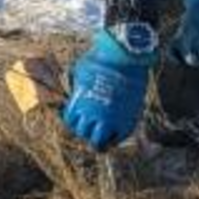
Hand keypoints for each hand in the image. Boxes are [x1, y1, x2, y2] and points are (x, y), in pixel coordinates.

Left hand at [62, 29, 152, 151]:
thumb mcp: (80, 72)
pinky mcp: (128, 119)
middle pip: (83, 133)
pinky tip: (115, 135)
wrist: (125, 57)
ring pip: (99, 142)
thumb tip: (74, 91)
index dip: (73, 121)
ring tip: (101, 137)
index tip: (78, 118)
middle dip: (84, 130)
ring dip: (98, 140)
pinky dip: (115, 138)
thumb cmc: (101, 59)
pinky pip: (120, 137)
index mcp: (78, 105)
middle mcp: (92, 115)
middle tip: (90, 127)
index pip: (70, 122)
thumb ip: (76, 86)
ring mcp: (111, 119)